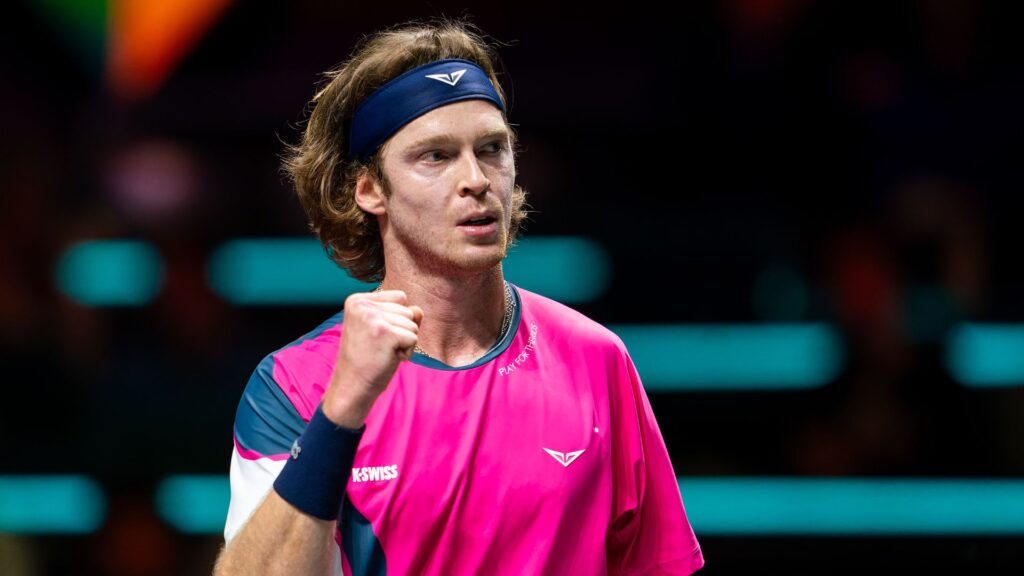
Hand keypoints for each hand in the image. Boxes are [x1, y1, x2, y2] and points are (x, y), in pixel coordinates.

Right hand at [322, 290, 423, 427]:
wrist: (352, 386)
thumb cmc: (367, 359)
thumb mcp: (382, 330)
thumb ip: (401, 315)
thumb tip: (419, 310)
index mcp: (357, 300)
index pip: (400, 297)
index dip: (396, 320)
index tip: (377, 336)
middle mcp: (362, 305)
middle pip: (408, 311)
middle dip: (401, 332)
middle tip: (379, 348)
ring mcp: (373, 318)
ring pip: (413, 325)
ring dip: (404, 343)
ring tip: (383, 353)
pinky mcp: (386, 333)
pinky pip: (414, 338)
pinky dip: (406, 352)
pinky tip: (388, 359)